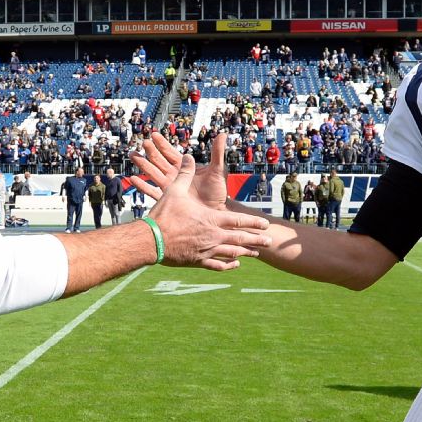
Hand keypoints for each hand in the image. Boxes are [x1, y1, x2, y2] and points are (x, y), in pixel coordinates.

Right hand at [130, 133, 227, 210]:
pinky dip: (142, 185)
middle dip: (151, 151)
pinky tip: (133, 179)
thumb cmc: (218, 191)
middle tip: (144, 142)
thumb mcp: (218, 170)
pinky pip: (152, 191)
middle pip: (159, 161)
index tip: (154, 135)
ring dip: (143, 164)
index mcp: (185, 168)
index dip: (162, 144)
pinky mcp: (169, 199)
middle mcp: (175, 176)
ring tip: (133, 155)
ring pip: (153, 173)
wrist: (216, 211)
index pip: (170, 152)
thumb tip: (223, 134)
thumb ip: (217, 152)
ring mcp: (170, 187)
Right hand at [149, 150, 269, 270]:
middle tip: (270, 241)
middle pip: (240, 239)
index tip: (265, 224)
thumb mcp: (174, 191)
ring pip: (232, 253)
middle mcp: (213, 236)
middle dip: (256, 239)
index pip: (238, 221)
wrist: (151, 240)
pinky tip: (235, 264)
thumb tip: (189, 156)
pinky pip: (217, 264)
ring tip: (257, 253)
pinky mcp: (197, 261)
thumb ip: (184, 174)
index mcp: (211, 219)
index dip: (253, 222)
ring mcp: (206, 250)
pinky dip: (228, 265)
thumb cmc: (163, 215)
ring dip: (246, 252)